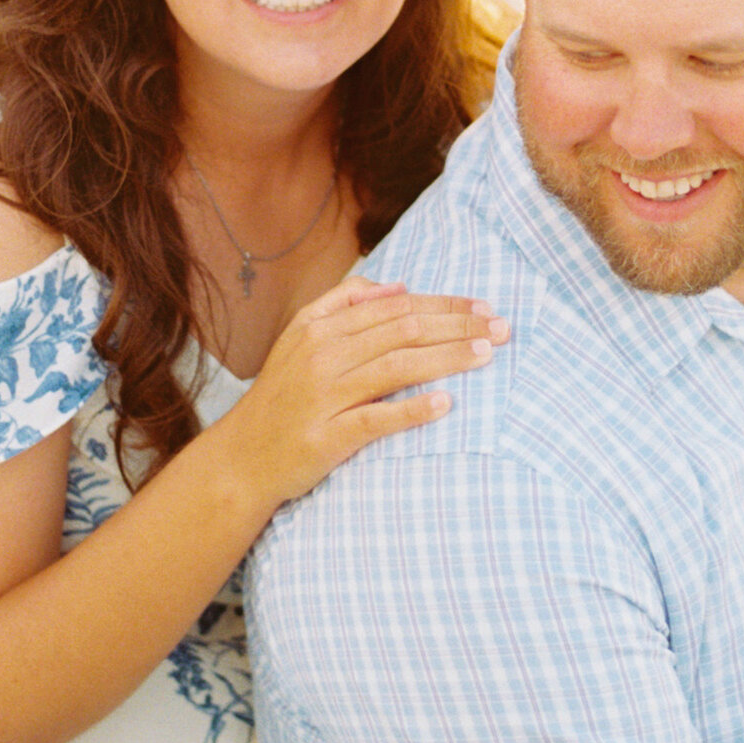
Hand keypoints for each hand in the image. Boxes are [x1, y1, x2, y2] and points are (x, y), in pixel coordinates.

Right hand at [226, 280, 506, 508]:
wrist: (241, 457)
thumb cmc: (282, 396)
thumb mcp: (300, 337)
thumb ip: (343, 303)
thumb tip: (397, 285)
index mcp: (320, 327)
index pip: (396, 307)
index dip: (444, 305)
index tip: (483, 309)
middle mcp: (322, 355)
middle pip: (403, 331)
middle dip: (458, 327)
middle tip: (501, 329)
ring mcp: (324, 396)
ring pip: (396, 368)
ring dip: (447, 359)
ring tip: (487, 356)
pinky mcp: (326, 437)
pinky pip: (375, 420)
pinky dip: (411, 410)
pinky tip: (445, 405)